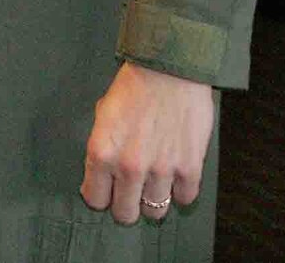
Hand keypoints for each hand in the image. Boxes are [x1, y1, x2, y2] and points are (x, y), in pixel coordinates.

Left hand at [80, 61, 213, 224]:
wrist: (168, 71)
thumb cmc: (133, 88)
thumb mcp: (102, 115)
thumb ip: (103, 147)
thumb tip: (103, 171)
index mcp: (102, 153)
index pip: (95, 199)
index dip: (100, 196)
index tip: (106, 191)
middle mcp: (129, 167)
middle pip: (125, 214)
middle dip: (126, 207)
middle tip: (130, 194)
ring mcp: (161, 170)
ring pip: (155, 212)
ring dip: (153, 200)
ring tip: (154, 183)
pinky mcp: (189, 168)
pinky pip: (184, 199)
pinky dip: (180, 192)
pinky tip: (175, 176)